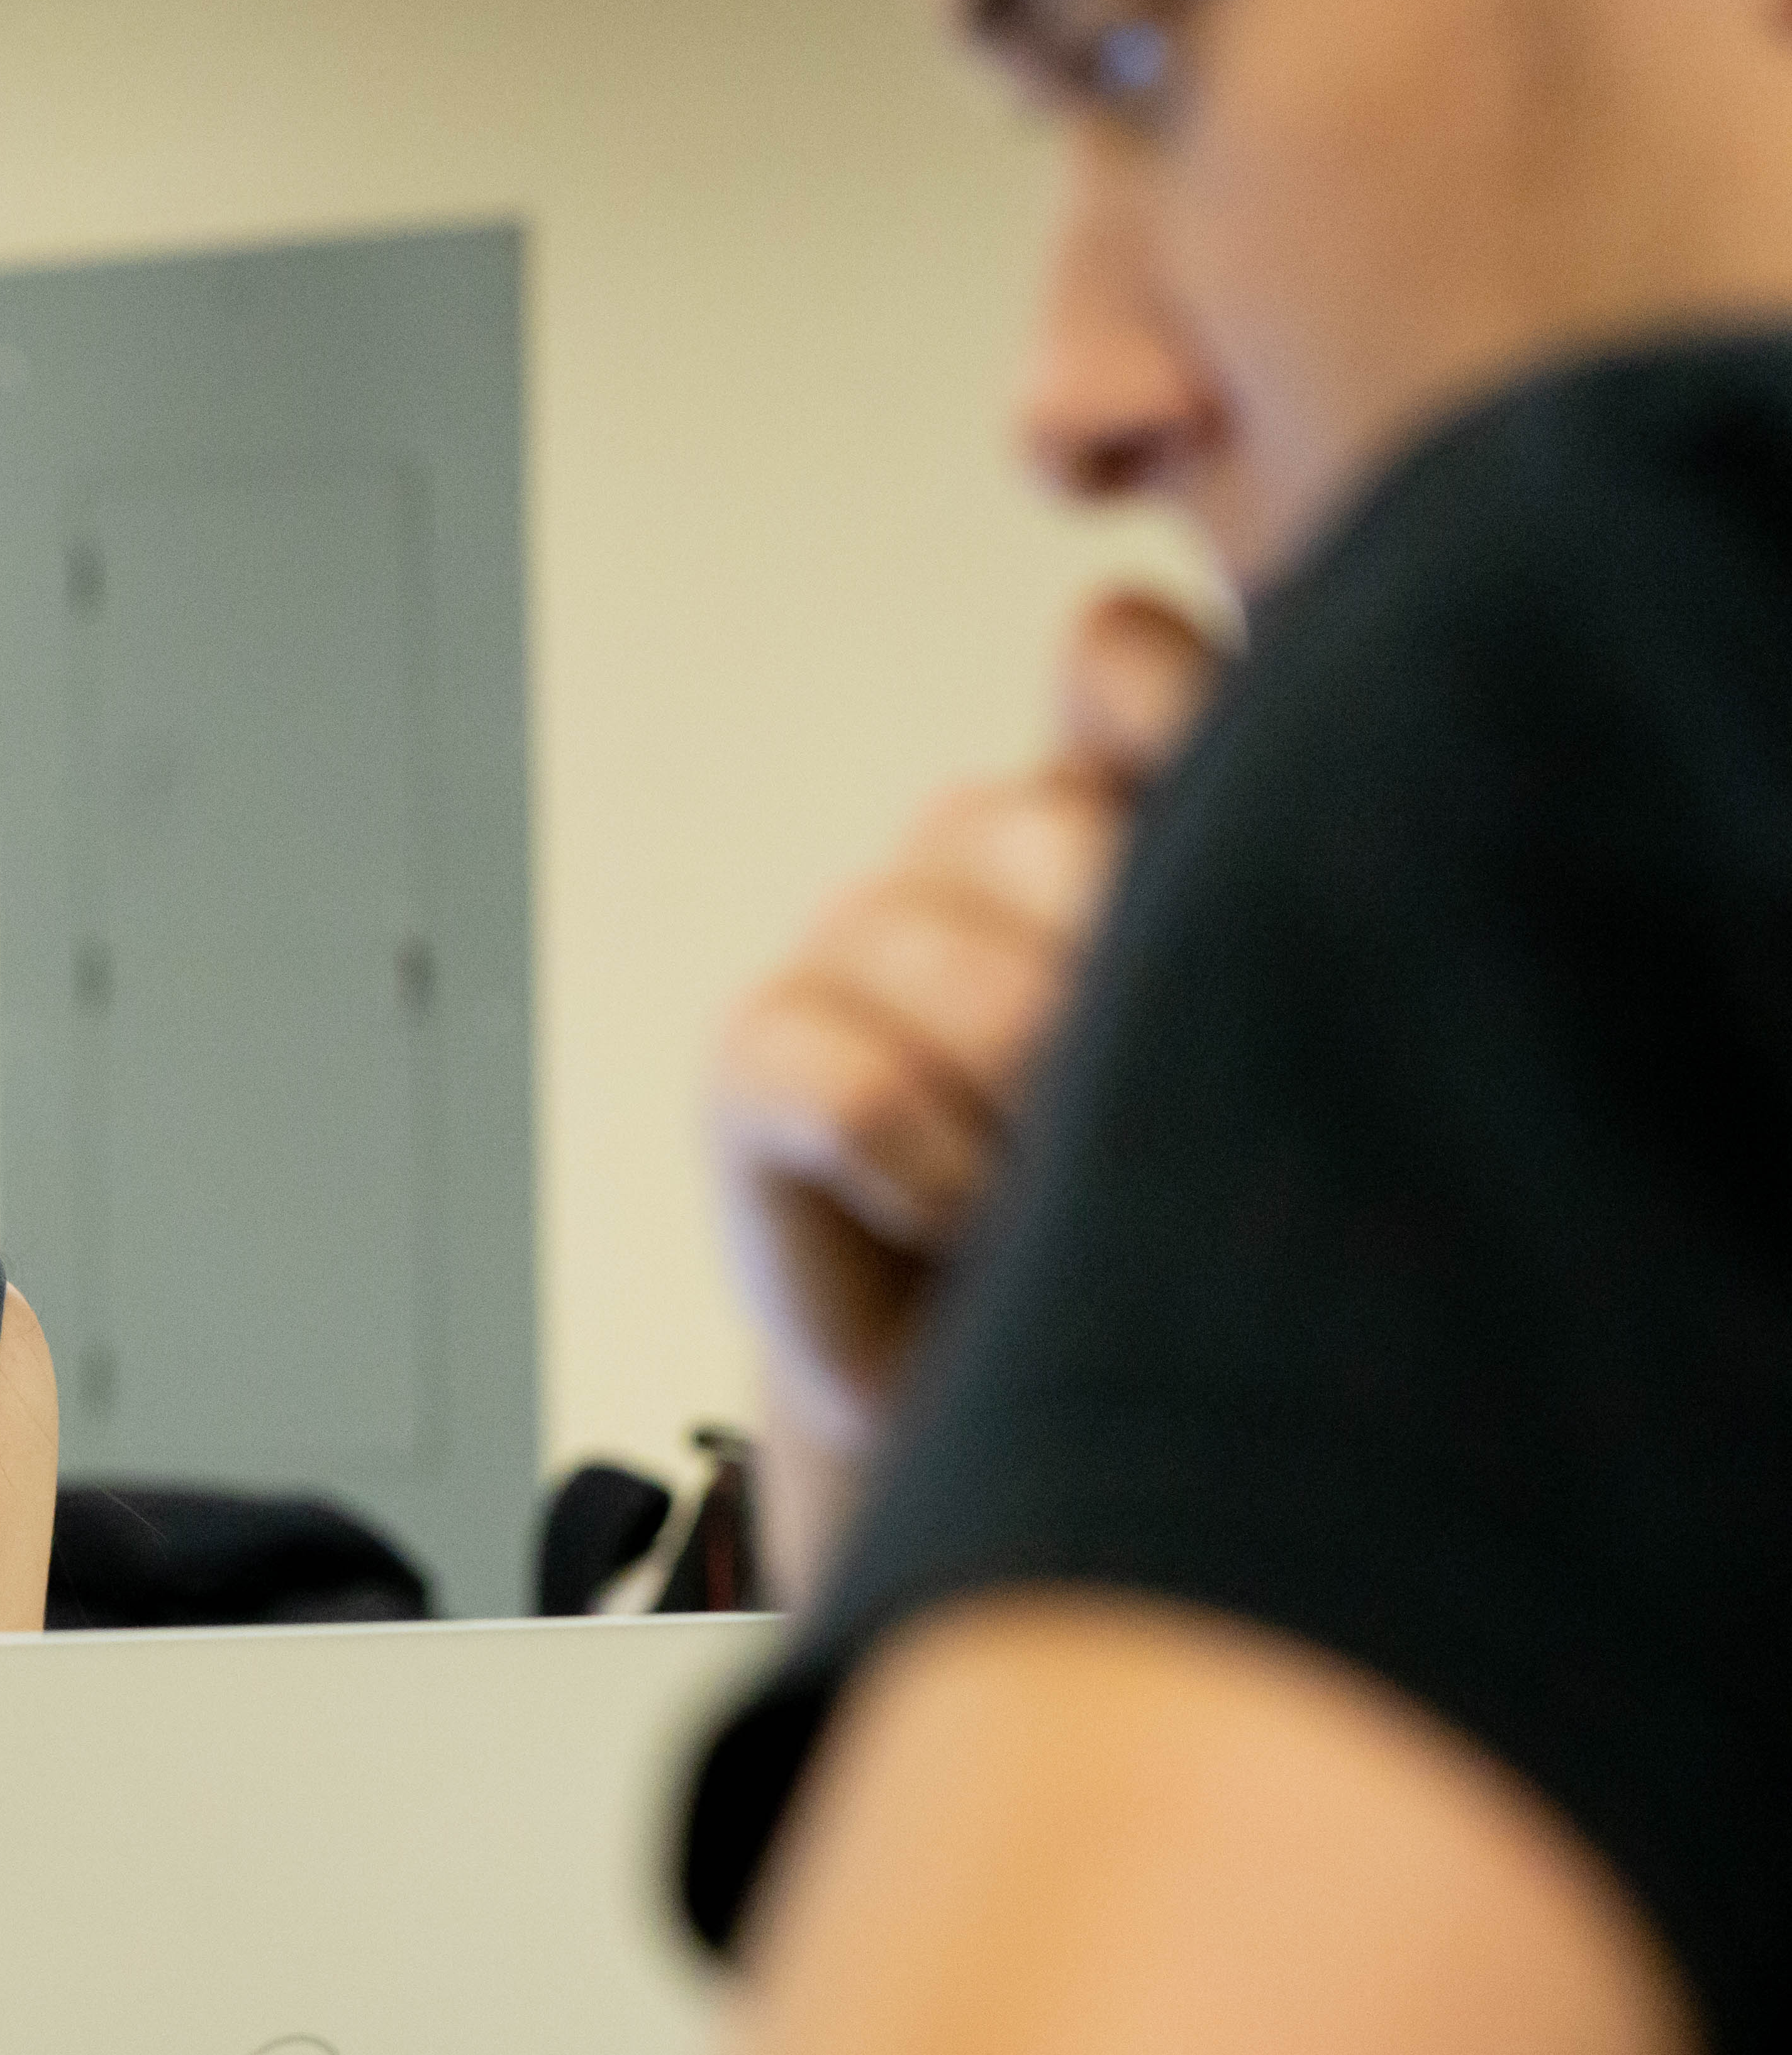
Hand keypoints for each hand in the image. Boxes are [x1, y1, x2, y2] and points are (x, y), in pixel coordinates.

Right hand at [712, 589, 1224, 1598]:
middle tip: (1155, 1114)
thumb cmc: (1171, 1206)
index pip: (1115, 662)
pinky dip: (929, 1176)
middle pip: (1053, 842)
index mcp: (1105, 808)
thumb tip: (1298, 803)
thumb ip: (1274, 901)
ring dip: (1038, 1124)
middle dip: (1120, 1001)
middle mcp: (974, 844)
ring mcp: (852, 937)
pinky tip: (953, 1216)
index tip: (1239, 837)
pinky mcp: (755, 1049)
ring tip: (1063, 1191)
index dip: (1165, 713)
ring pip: (972, 990)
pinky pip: (856, 1090)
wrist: (1028, 1392)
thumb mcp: (1261, 1043)